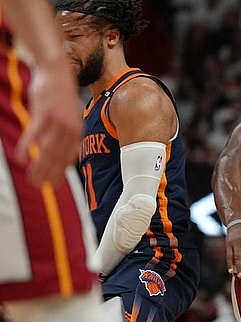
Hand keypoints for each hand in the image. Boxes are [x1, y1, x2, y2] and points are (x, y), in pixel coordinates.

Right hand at [16, 62, 81, 185]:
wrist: (57, 70)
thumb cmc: (59, 93)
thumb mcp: (66, 115)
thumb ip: (61, 132)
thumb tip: (52, 148)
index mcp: (77, 130)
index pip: (70, 157)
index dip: (62, 172)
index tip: (54, 184)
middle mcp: (70, 129)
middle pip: (58, 157)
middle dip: (49, 174)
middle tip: (39, 187)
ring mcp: (58, 121)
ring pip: (47, 150)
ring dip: (38, 166)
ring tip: (30, 178)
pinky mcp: (44, 113)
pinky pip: (34, 134)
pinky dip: (26, 147)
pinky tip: (19, 157)